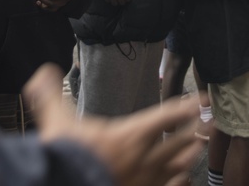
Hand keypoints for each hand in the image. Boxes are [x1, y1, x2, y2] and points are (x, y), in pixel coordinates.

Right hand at [24, 65, 202, 185]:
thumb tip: (42, 72)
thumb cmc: (67, 158)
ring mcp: (146, 180)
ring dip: (190, 154)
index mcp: (130, 135)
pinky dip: (179, 181)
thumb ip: (51, 97)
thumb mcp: (58, 123)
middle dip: (194, 130)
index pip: (166, 115)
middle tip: (206, 123)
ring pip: (179, 166)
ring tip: (198, 146)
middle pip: (179, 141)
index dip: (186, 106)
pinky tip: (183, 179)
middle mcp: (144, 157)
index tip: (200, 100)